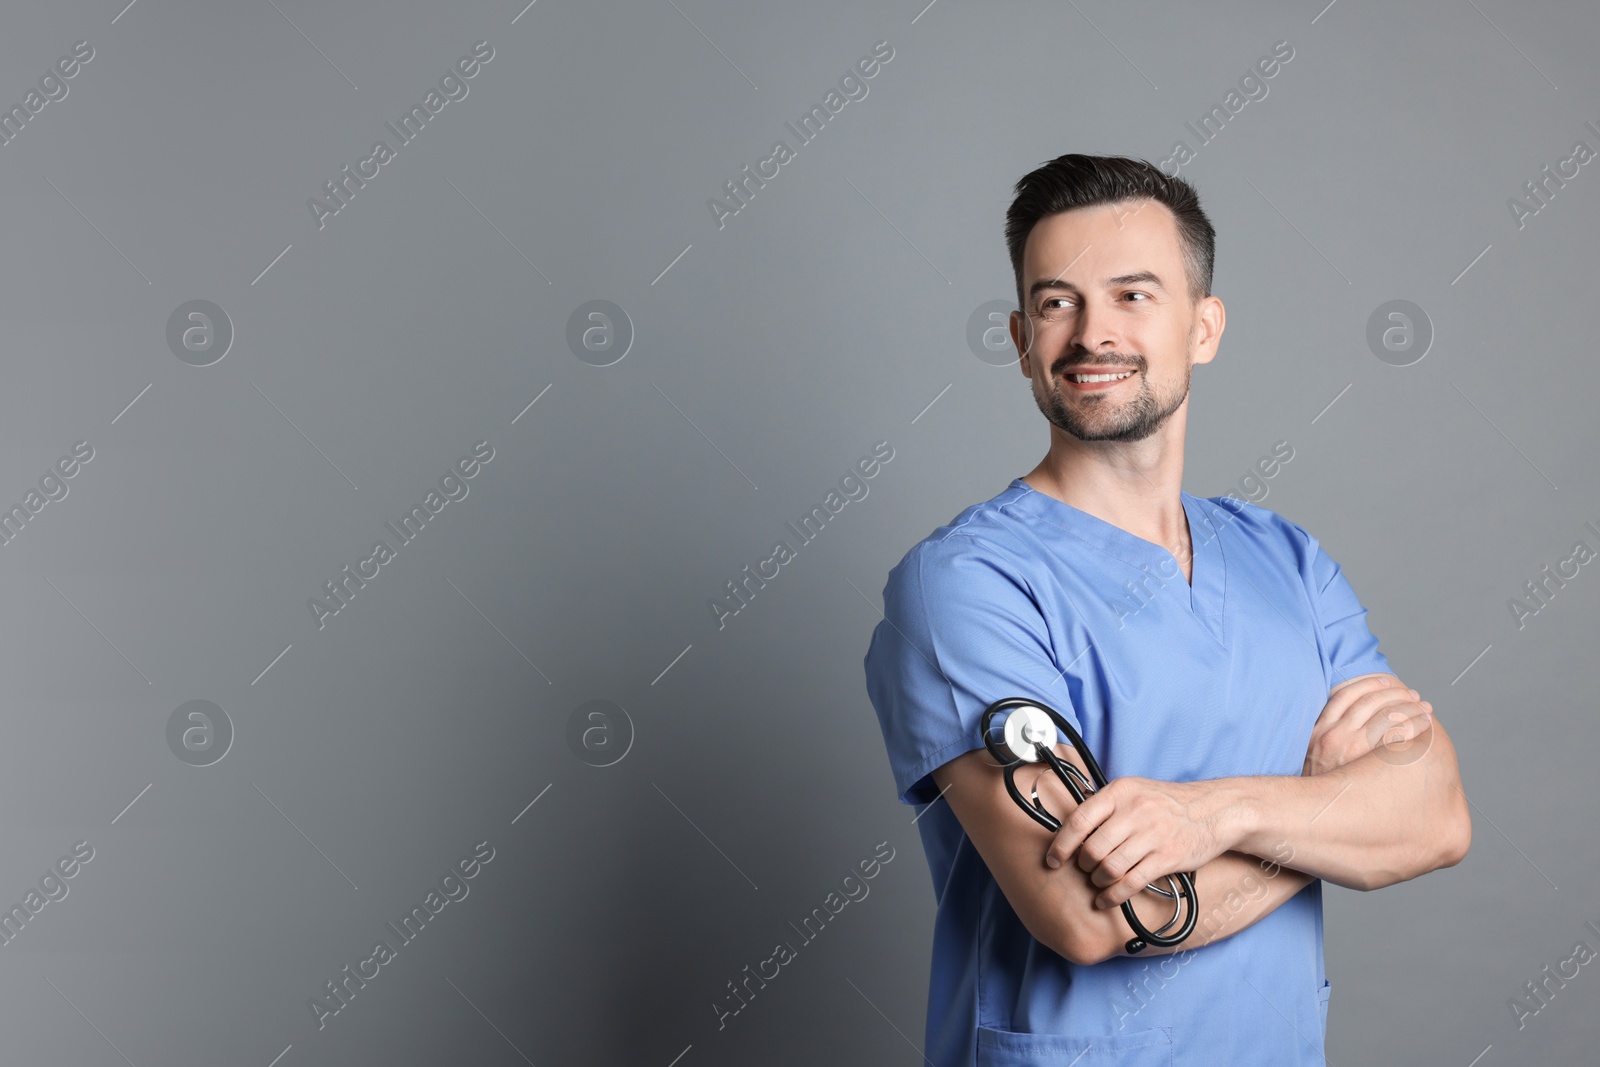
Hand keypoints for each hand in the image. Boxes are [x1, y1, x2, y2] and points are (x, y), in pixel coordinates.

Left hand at [1043, 777, 1234, 909]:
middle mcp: (1134, 811)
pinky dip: (1113, 896)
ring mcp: (1152, 835)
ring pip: (1109, 868)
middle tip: (1084, 870)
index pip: (1079, 820)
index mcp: (1120, 792)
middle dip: (1082, 866)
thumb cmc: (1169, 802)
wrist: (1215, 810)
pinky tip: (1107, 900)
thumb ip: (1106, 806)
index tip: (1053, 859)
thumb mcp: (1135, 791)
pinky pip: (1131, 882)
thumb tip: (1073, 828)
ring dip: (1098, 882)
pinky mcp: (1167, 857)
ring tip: (1098, 883)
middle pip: (1092, 849)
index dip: (1061, 844)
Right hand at [1302, 674, 1432, 775]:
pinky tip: (1424, 726)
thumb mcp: (1313, 753)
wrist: (1312, 810)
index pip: (1347, 694)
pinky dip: (1414, 726)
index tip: (1386, 682)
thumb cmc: (1318, 784)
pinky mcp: (1370, 763)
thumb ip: (1327, 734)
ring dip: (1410, 708)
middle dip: (1396, 694)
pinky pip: (1397, 736)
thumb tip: (1350, 721)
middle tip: (1414, 696)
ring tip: (1424, 710)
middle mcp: (1334, 734)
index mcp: (1320, 728)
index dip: (1371, 684)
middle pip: (1371, 702)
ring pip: (1387, 716)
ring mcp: (1351, 748)